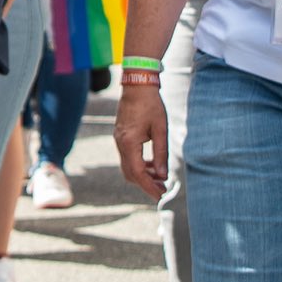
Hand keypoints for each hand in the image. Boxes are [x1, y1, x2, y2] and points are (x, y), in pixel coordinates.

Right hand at [114, 73, 169, 197]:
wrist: (137, 85)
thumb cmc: (151, 104)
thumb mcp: (160, 129)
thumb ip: (161, 154)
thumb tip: (162, 175)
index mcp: (129, 143)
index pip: (138, 173)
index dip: (149, 187)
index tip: (161, 196)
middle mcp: (120, 144)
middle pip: (130, 174)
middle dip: (146, 184)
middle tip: (162, 190)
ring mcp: (118, 140)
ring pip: (128, 167)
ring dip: (142, 175)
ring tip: (160, 179)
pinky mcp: (120, 136)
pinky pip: (128, 158)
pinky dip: (139, 165)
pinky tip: (152, 165)